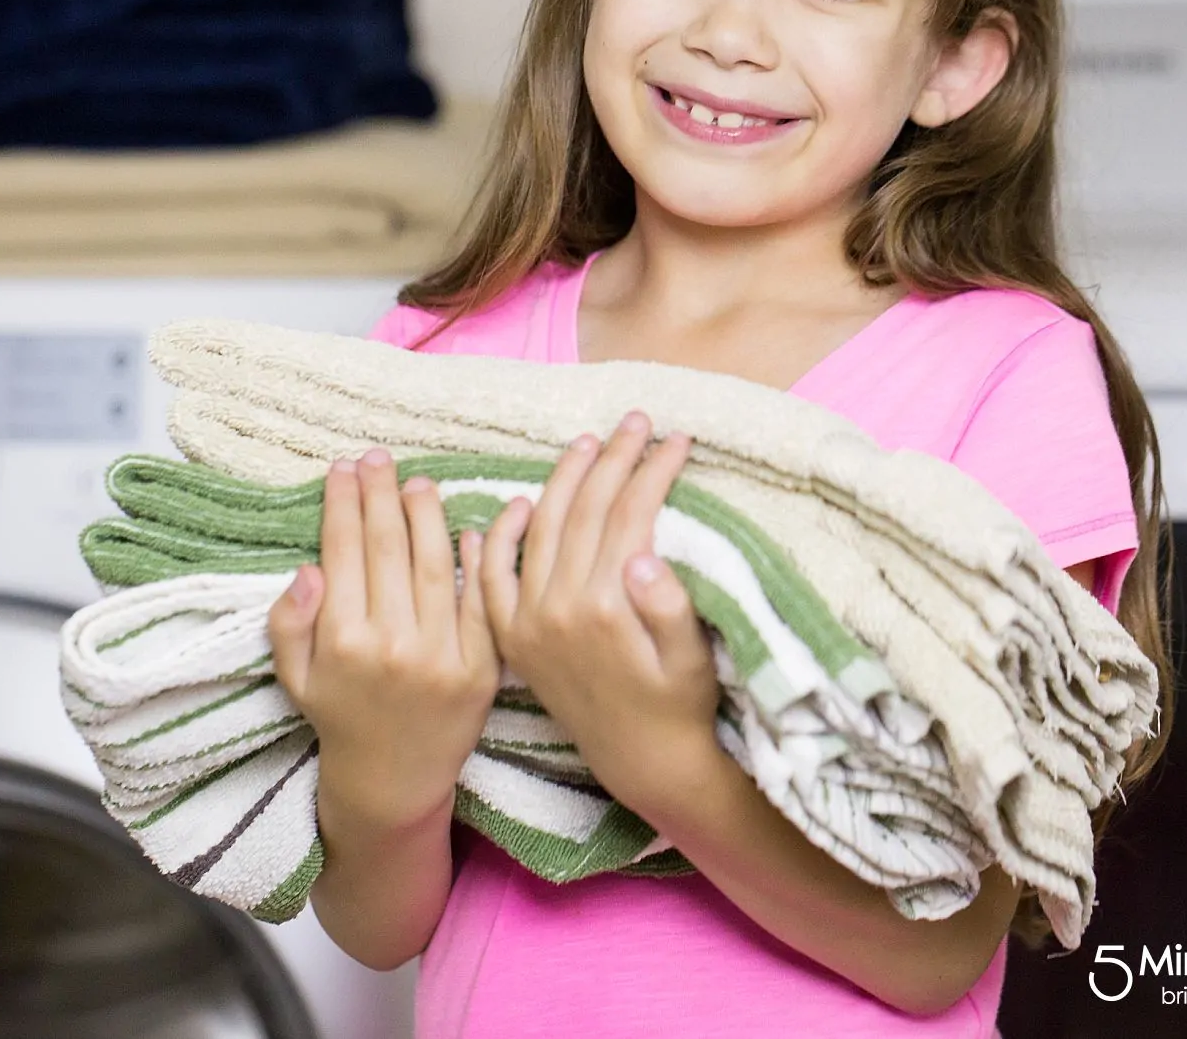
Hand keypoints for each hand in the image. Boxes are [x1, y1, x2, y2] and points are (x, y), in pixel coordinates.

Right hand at [267, 448, 499, 831]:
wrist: (394, 781)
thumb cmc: (340, 719)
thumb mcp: (295, 677)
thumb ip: (289, 623)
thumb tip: (309, 569)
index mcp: (342, 641)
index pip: (343, 551)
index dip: (343, 504)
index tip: (343, 469)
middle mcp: (392, 643)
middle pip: (387, 548)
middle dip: (380, 494)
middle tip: (379, 458)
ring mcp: (441, 655)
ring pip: (435, 564)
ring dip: (426, 515)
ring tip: (416, 483)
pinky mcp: (481, 668)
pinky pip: (477, 601)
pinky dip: (476, 561)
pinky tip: (467, 527)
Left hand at [465, 411, 720, 819]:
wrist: (642, 764)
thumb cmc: (680, 708)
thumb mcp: (692, 660)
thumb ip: (668, 608)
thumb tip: (643, 555)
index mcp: (604, 606)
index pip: (627, 514)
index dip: (652, 470)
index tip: (675, 438)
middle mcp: (557, 609)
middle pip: (583, 511)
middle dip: (613, 460)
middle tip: (636, 422)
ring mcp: (528, 622)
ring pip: (539, 530)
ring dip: (562, 481)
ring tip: (589, 445)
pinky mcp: (514, 638)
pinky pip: (494, 578)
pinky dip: (499, 537)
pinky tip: (517, 504)